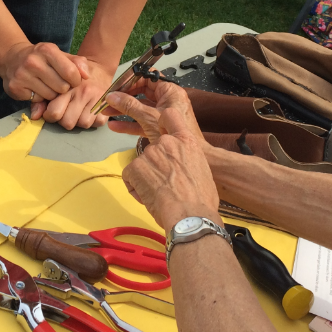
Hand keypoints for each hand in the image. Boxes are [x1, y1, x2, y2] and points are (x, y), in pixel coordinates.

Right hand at [0, 40, 89, 111]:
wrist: (12, 58)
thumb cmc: (42, 58)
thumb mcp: (59, 55)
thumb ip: (77, 63)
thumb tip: (87, 75)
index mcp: (47, 50)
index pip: (71, 72)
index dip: (76, 80)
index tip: (73, 80)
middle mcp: (33, 61)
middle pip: (62, 87)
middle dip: (63, 88)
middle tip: (56, 83)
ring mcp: (22, 75)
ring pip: (50, 96)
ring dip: (51, 94)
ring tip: (45, 85)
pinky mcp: (15, 87)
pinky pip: (37, 101)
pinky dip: (39, 98)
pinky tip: (35, 89)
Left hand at [33, 58, 111, 129]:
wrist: (99, 67)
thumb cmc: (73, 76)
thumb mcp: (56, 81)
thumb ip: (43, 98)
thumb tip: (35, 116)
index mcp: (68, 86)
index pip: (54, 112)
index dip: (50, 115)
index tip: (52, 110)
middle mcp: (83, 92)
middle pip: (68, 122)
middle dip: (64, 120)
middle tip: (66, 111)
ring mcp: (96, 99)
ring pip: (83, 124)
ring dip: (79, 120)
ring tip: (78, 110)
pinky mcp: (106, 105)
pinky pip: (97, 123)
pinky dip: (93, 120)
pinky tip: (89, 111)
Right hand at [105, 78, 205, 145]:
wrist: (193, 155)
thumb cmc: (176, 134)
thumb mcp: (149, 116)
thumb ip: (130, 106)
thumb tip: (113, 96)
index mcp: (170, 91)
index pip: (147, 78)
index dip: (131, 81)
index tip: (117, 87)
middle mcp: (168, 100)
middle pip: (142, 93)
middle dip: (124, 97)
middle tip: (110, 99)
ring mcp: (163, 114)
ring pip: (140, 108)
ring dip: (124, 110)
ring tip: (107, 112)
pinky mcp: (160, 127)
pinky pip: (143, 121)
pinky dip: (130, 123)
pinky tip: (116, 125)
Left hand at [122, 109, 219, 230]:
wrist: (190, 216)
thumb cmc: (201, 200)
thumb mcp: (202, 169)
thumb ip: (188, 158)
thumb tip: (183, 165)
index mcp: (186, 140)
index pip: (170, 115)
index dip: (162, 122)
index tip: (160, 131)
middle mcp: (167, 142)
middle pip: (153, 148)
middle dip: (155, 165)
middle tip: (165, 184)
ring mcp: (149, 153)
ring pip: (141, 164)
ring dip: (145, 178)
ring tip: (159, 195)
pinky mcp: (135, 166)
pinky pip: (129, 176)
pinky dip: (134, 187)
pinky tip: (148, 198)